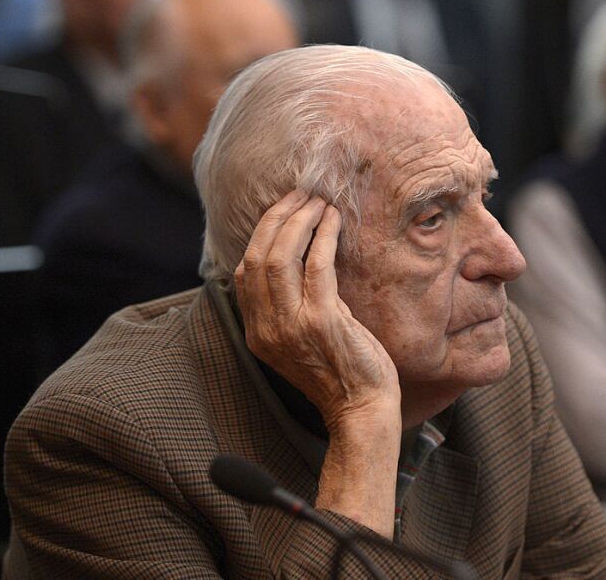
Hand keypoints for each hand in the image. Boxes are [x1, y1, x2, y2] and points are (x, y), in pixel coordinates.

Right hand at [234, 190, 400, 431]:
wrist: (360, 409)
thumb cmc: (339, 374)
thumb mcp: (299, 342)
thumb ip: (289, 309)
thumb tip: (297, 262)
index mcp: (257, 332)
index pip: (244, 271)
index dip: (261, 235)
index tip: (282, 212)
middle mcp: (266, 327)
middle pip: (258, 256)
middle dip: (278, 218)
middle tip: (300, 195)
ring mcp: (291, 324)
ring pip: (281, 256)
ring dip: (300, 221)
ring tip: (317, 201)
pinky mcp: (322, 320)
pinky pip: (317, 265)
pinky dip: (323, 236)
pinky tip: (333, 221)